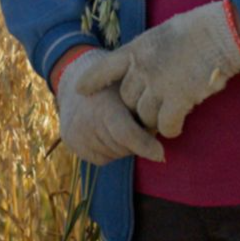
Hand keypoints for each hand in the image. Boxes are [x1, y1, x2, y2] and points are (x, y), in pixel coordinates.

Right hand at [56, 50, 164, 165]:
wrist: (75, 81)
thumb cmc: (113, 84)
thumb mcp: (131, 86)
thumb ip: (147, 105)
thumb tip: (167, 125)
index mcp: (103, 106)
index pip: (126, 134)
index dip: (145, 145)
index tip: (161, 153)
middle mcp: (86, 122)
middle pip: (123, 147)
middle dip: (137, 141)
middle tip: (138, 124)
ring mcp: (76, 135)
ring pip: (114, 154)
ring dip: (124, 146)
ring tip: (122, 124)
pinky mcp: (72, 144)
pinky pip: (102, 158)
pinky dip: (110, 150)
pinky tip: (109, 133)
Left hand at [76, 1, 239, 137]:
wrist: (222, 32)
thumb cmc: (198, 28)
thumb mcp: (162, 33)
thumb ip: (148, 53)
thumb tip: (142, 68)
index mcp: (136, 49)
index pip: (105, 68)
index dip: (92, 81)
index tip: (80, 91)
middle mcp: (142, 68)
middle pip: (127, 99)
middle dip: (135, 107)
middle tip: (147, 110)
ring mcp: (159, 85)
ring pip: (144, 115)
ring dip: (152, 120)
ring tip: (163, 118)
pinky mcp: (179, 99)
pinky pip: (166, 125)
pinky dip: (170, 129)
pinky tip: (176, 127)